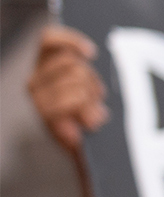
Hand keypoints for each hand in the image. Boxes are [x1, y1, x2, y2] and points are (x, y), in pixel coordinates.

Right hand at [28, 26, 106, 155]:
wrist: (82, 157)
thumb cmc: (83, 120)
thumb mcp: (82, 92)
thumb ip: (80, 72)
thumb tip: (88, 52)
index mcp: (38, 68)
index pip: (48, 39)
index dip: (70, 39)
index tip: (92, 52)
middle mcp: (32, 81)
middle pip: (72, 63)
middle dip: (93, 81)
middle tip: (98, 101)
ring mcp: (36, 98)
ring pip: (76, 79)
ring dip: (93, 97)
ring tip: (95, 115)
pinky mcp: (44, 115)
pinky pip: (71, 99)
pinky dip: (85, 107)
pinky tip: (94, 118)